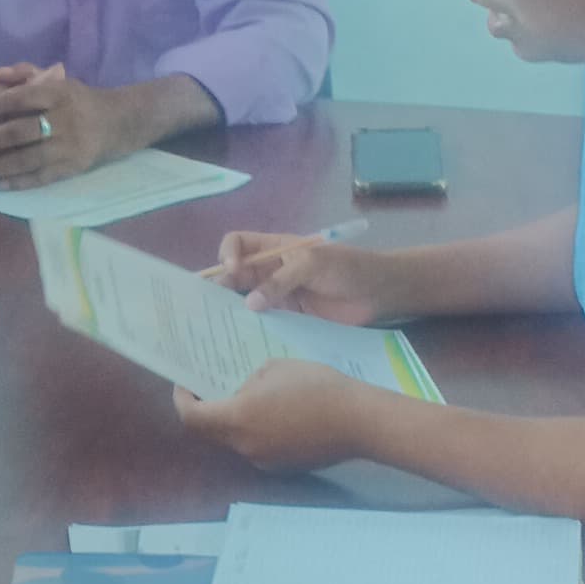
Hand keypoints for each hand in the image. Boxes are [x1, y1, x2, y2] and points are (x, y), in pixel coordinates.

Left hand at [0, 64, 115, 188]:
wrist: (115, 123)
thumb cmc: (76, 99)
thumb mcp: (56, 80)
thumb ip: (24, 73)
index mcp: (59, 94)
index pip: (24, 98)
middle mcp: (65, 120)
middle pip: (23, 131)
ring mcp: (69, 147)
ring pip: (29, 158)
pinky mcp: (72, 168)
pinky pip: (41, 177)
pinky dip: (19, 182)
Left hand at [171, 360, 375, 470]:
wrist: (358, 420)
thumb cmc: (315, 387)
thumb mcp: (274, 368)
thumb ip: (249, 381)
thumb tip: (243, 391)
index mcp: (237, 420)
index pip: (192, 417)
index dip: (182, 400)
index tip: (185, 384)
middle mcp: (244, 446)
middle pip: (211, 432)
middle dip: (208, 409)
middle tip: (214, 387)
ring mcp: (264, 461)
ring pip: (236, 440)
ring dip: (235, 421)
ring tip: (250, 397)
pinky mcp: (283, 467)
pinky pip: (258, 447)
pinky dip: (256, 431)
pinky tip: (276, 414)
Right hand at [205, 230, 389, 322]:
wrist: (378, 292)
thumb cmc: (347, 268)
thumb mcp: (313, 264)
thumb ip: (281, 281)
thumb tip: (250, 304)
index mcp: (275, 248)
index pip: (239, 244)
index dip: (228, 254)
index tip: (231, 271)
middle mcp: (271, 271)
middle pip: (236, 275)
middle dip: (220, 286)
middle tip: (206, 306)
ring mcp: (279, 295)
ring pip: (246, 300)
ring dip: (231, 310)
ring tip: (215, 326)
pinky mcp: (288, 317)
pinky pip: (264, 320)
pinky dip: (251, 328)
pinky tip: (241, 339)